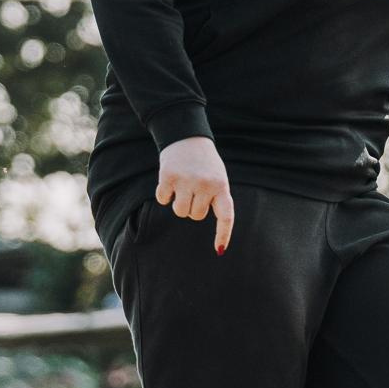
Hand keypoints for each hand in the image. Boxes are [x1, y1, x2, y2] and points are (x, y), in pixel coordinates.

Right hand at [156, 136, 233, 254]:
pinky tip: (169, 181)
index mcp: (222, 186)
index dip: (223, 234)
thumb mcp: (217, 178)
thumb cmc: (204, 164)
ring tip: (182, 187)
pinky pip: (162, 200)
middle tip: (193, 190)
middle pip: (196, 216)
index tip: (219, 250)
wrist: (187, 137)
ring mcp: (187, 181)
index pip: (226, 216)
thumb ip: (215, 199)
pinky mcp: (168, 177)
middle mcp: (206, 185)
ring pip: (180, 212)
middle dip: (192, 208)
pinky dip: (163, 195)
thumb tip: (205, 226)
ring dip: (178, 204)